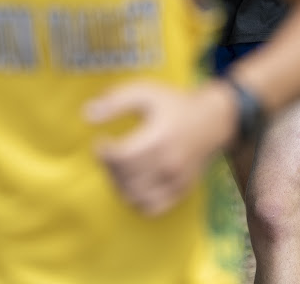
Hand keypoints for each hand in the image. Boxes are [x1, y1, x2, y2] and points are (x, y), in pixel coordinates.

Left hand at [84, 80, 236, 215]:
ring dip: (119, 184)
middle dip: (109, 167)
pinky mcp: (181, 191)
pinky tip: (134, 183)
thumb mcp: (146, 93)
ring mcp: (175, 180)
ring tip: (120, 167)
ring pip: (134, 196)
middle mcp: (168, 163)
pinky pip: (151, 208)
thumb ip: (116, 101)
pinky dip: (136, 200)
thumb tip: (87, 114)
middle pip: (124, 178)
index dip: (103, 153)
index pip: (120, 157)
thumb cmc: (175, 103)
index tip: (100, 142)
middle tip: (110, 154)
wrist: (212, 119)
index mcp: (158, 137)